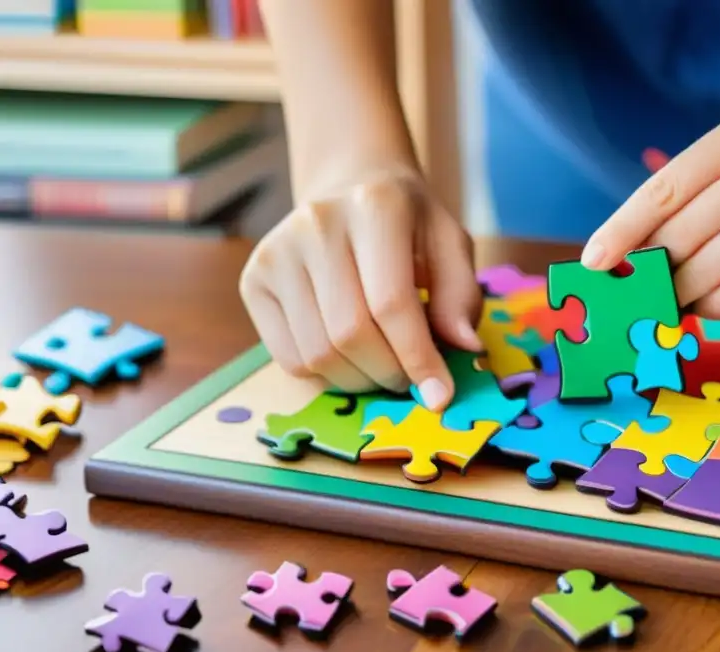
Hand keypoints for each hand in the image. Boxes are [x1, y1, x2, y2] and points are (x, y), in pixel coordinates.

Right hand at [239, 164, 482, 409]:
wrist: (349, 188)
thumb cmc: (408, 226)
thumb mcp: (450, 245)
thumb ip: (461, 296)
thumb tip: (466, 348)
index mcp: (375, 206)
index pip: (391, 303)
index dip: (418, 359)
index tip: (440, 395)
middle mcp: (316, 224)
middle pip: (350, 334)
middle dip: (389, 373)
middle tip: (409, 379)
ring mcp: (276, 252)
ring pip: (317, 354)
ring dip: (359, 380)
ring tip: (382, 368)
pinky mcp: (253, 280)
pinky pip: (289, 359)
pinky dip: (326, 375)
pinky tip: (349, 357)